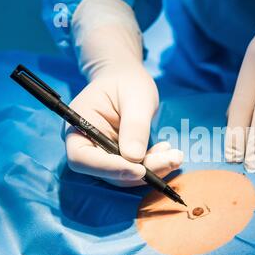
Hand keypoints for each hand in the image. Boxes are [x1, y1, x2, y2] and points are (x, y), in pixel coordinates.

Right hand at [65, 64, 182, 186]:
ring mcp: (102, 154)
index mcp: (78, 125)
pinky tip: (169, 153)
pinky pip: (134, 170)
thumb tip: (134, 159)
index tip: (139, 170)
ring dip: (152, 170)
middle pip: (106, 172)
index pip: (82, 157)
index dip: (109, 168)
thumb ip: (135, 126)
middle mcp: (85, 144)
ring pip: (123, 175)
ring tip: (176, 156)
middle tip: (172, 160)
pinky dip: (154, 166)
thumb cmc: (127, 82)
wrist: (127, 80)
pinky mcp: (118, 159)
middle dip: (140, 171)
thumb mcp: (137, 97)